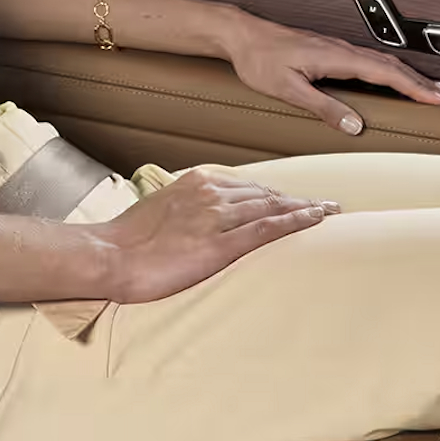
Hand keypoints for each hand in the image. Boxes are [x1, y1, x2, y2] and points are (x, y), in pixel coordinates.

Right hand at [92, 170, 336, 301]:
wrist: (110, 257)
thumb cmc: (127, 241)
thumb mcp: (159, 212)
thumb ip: (185, 209)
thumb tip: (199, 219)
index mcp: (195, 183)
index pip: (246, 187)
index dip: (274, 193)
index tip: (294, 198)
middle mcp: (209, 194)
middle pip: (265, 194)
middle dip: (296, 199)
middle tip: (324, 204)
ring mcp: (216, 218)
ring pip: (272, 207)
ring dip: (304, 208)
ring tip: (329, 211)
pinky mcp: (219, 245)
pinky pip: (267, 228)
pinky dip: (296, 221)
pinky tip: (316, 219)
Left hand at [222, 14, 439, 134]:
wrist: (241, 35)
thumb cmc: (259, 58)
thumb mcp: (288, 89)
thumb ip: (323, 107)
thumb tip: (354, 125)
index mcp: (337, 57)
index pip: (387, 74)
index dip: (416, 88)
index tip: (439, 100)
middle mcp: (342, 49)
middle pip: (393, 67)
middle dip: (424, 84)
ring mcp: (338, 49)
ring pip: (384, 63)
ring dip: (411, 78)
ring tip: (431, 93)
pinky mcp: (331, 51)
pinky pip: (371, 61)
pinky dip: (392, 72)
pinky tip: (395, 81)